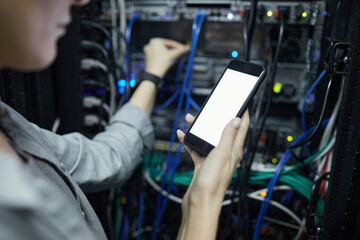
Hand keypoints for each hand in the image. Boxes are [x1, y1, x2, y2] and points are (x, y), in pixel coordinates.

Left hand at [144, 38, 189, 77]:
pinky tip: (170, 59)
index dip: (179, 46)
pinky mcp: (150, 58)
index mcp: (155, 41)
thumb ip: (181, 50)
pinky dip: (165, 57)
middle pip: (167, 47)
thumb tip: (188, 48)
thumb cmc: (161, 63)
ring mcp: (149, 51)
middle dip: (175, 50)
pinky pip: (160, 55)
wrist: (154, 74)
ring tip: (178, 56)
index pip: (171, 43)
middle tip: (182, 52)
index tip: (185, 48)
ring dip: (171, 53)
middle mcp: (151, 45)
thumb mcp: (173, 55)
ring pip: (163, 51)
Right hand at [176, 111, 249, 239]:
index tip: (243, 102)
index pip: (242, 127)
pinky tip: (182, 135)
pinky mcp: (202, 164)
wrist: (199, 203)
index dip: (243, 113)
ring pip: (207, 138)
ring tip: (191, 119)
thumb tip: (236, 120)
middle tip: (211, 108)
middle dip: (217, 118)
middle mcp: (225, 153)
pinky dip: (189, 141)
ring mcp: (213, 159)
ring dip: (200, 128)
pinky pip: (196, 148)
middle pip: (222, 130)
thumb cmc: (212, 183)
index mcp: (234, 150)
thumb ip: (228, 136)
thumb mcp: (221, 154)